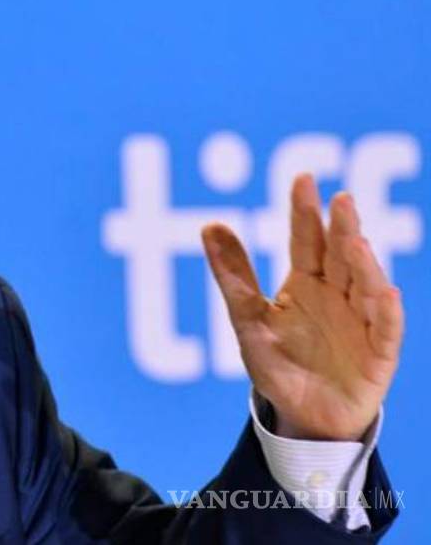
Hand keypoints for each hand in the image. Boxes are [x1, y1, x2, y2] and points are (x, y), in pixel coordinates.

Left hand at [201, 174, 403, 440]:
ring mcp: (362, 321)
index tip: (303, 179)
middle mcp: (339, 294)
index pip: (306, 239)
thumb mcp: (247, 319)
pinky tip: (385, 294)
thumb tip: (209, 223)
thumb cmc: (279, 364)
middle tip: (341, 199)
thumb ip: (233, 275)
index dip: (304, 211)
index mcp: (306, 282)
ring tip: (355, 241)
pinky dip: (387, 312)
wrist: (303, 416)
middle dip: (342, 227)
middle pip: (340, 255)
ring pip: (367, 285)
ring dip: (364, 264)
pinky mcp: (380, 353)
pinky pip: (386, 330)